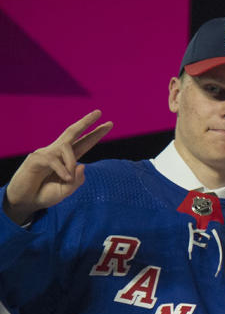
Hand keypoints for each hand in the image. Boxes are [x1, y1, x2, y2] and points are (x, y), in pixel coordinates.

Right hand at [3, 110, 112, 224]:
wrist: (26, 201)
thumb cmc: (45, 194)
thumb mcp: (66, 191)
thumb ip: (77, 181)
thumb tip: (82, 164)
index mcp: (67, 159)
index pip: (83, 143)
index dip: (95, 134)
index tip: (109, 123)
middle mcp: (57, 152)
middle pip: (72, 132)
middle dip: (86, 122)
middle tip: (99, 112)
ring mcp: (45, 153)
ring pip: (66, 147)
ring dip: (70, 162)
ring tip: (68, 179)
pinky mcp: (35, 158)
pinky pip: (53, 160)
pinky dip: (62, 170)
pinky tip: (65, 178)